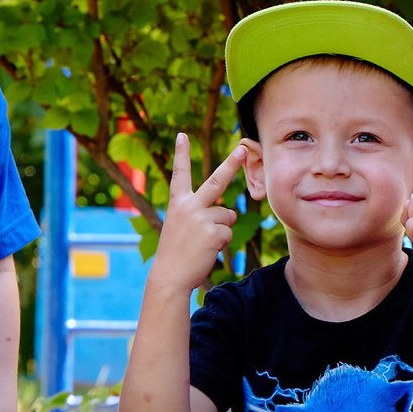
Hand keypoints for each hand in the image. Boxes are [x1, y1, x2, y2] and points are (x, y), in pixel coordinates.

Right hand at [152, 133, 245, 296]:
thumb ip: (202, 214)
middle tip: (243, 147)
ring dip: (222, 229)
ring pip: (228, 215)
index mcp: (177, 203)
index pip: (179, 174)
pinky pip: (229, 232)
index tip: (182, 135)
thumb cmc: (176, 253)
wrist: (169, 276)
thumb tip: (231, 212)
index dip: (181, 154)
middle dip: (231, 163)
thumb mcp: (182, 227)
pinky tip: (206, 250)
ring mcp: (202, 218)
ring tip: (203, 242)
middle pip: (216, 181)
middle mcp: (189, 206)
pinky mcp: (214, 233)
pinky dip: (222, 242)